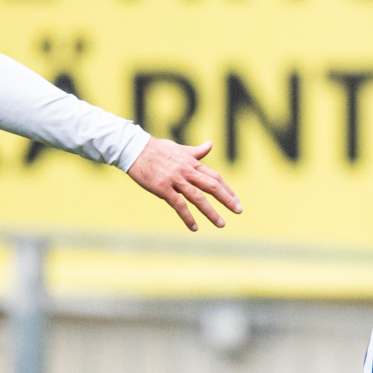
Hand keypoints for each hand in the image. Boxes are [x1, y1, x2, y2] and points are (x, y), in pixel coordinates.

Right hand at [128, 138, 242, 231]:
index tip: (236, 199)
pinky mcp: (163, 188)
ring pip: (198, 198)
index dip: (227, 188)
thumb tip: (210, 145)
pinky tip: (194, 227)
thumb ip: (196, 151)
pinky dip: (187, 217)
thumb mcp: (179, 148)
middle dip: (227, 199)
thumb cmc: (156, 149)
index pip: (215, 176)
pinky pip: (178, 205)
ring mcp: (175, 180)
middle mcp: (187, 171)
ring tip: (221, 224)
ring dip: (211, 212)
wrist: (134, 148)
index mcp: (192, 163)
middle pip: (212, 186)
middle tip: (239, 210)